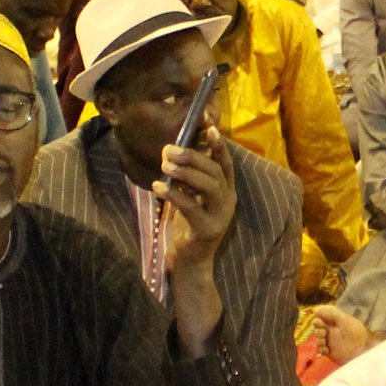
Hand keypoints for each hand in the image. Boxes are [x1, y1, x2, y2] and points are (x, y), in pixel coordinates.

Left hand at [157, 126, 238, 270]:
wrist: (189, 263)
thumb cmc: (187, 227)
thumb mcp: (190, 197)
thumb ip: (188, 177)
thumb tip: (174, 149)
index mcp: (226, 190)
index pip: (225, 161)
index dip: (217, 142)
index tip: (206, 122)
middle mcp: (228, 200)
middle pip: (214, 170)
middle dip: (192, 156)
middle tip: (168, 149)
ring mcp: (220, 215)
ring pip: (208, 185)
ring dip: (185, 172)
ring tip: (164, 164)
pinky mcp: (207, 230)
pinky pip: (191, 207)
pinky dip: (174, 194)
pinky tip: (158, 186)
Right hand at [307, 302, 378, 362]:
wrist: (364, 347)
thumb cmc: (356, 331)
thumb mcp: (344, 319)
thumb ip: (331, 314)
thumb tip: (316, 310)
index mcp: (334, 323)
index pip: (321, 319)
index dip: (318, 319)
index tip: (321, 321)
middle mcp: (331, 332)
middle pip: (317, 329)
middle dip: (318, 330)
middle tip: (324, 332)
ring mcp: (331, 342)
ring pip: (318, 340)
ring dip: (319, 340)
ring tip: (324, 341)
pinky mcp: (331, 352)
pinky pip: (321, 350)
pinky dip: (321, 349)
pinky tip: (327, 349)